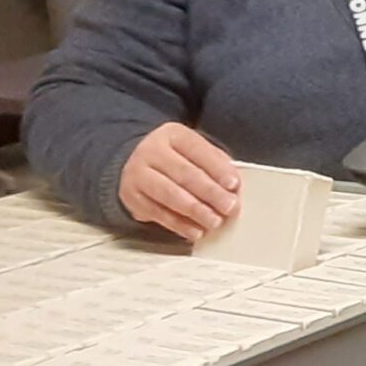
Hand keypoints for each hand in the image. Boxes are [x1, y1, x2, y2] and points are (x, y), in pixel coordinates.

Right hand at [118, 123, 239, 241]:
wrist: (139, 166)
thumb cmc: (178, 160)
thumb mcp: (196, 153)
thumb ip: (217, 165)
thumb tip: (234, 187)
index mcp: (173, 134)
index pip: (198, 150)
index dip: (217, 168)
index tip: (234, 185)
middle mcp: (151, 150)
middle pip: (184, 173)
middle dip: (210, 192)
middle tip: (229, 207)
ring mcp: (137, 173)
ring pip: (169, 194)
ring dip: (195, 210)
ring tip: (215, 222)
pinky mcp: (131, 196)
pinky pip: (157, 213)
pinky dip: (179, 224)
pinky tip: (195, 231)